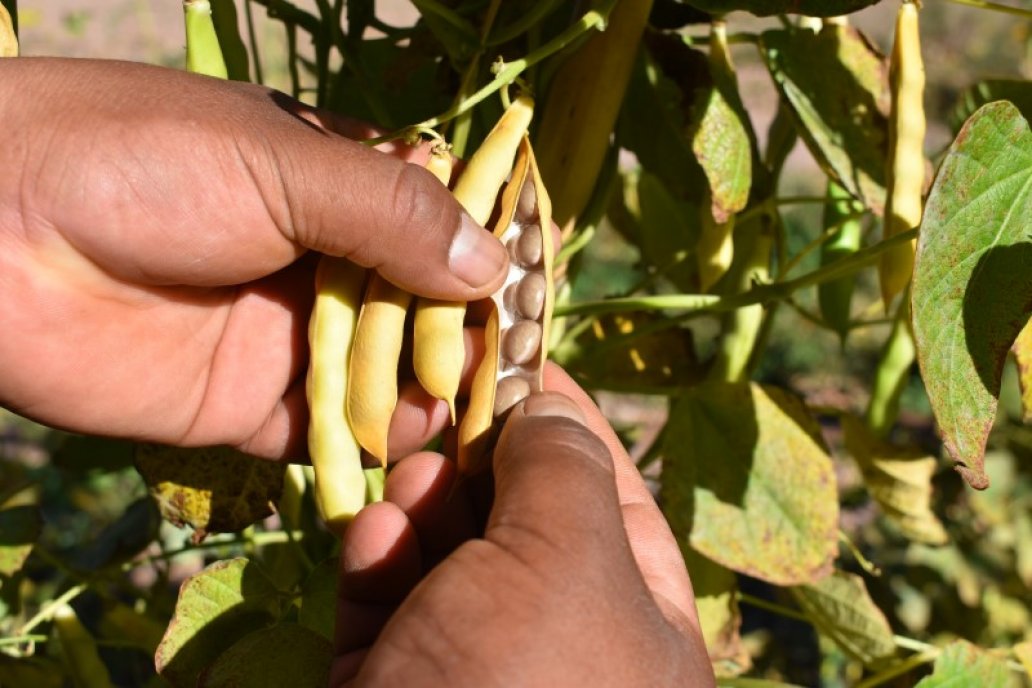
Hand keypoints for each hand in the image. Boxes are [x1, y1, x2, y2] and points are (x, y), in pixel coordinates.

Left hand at [0, 57, 506, 458]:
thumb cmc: (139, 162)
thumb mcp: (282, 164)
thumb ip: (392, 213)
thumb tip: (496, 264)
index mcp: (335, 185)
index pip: (437, 223)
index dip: (487, 256)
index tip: (535, 293)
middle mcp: (322, 262)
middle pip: (420, 307)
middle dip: (464, 337)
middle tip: (515, 372)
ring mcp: (287, 337)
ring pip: (385, 374)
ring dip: (430, 395)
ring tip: (481, 418)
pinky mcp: (248, 406)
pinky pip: (329, 433)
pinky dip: (374, 446)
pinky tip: (419, 452)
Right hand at [332, 365, 715, 687]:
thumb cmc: (522, 687)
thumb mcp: (568, 561)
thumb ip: (562, 469)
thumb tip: (547, 407)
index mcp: (637, 612)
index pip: (605, 484)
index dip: (559, 411)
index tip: (509, 346)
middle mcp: (559, 636)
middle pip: (518, 511)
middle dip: (477, 452)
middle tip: (437, 399)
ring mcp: (473, 662)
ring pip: (445, 549)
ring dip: (423, 501)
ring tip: (405, 471)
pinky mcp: (393, 680)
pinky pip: (389, 600)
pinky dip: (380, 559)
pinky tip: (370, 536)